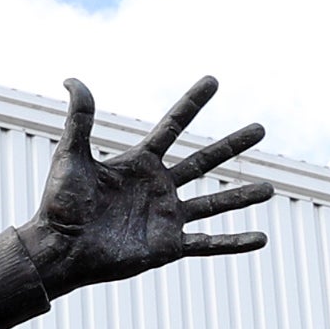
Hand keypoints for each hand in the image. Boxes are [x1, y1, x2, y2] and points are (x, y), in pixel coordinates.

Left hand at [16, 77, 272, 295]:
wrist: (60, 249)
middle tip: (260, 129)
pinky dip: (235, 243)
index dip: (192, 103)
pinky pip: (209, 243)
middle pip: (204, 160)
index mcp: (139, 163)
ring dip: (242, 196)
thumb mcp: (70, 155)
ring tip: (269, 188)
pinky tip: (261, 239)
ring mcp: (166, 217)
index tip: (213, 80)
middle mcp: (158, 187)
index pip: (173, 126)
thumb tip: (72, 79)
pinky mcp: (169, 246)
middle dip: (232, 145)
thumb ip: (79, 118)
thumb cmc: (60, 204)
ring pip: (214, 203)